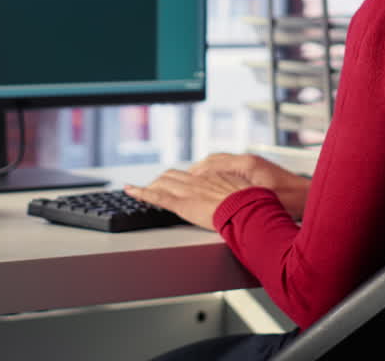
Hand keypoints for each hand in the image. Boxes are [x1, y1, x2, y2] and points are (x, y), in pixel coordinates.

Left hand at [124, 169, 252, 230]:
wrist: (249, 209)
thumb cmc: (252, 204)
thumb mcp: (247, 194)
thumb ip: (239, 194)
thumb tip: (245, 199)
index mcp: (213, 177)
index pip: (192, 175)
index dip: (182, 179)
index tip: (178, 182)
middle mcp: (198, 180)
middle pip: (173, 175)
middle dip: (162, 180)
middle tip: (155, 186)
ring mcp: (188, 191)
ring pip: (163, 183)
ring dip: (151, 186)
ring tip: (141, 191)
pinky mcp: (182, 204)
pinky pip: (157, 197)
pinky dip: (141, 193)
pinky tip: (131, 191)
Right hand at [190, 153, 310, 219]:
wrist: (309, 195)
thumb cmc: (292, 199)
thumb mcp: (263, 201)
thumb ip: (241, 197)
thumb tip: (222, 197)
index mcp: (247, 165)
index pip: (213, 164)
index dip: (196, 173)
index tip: (184, 180)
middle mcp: (247, 161)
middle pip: (213, 161)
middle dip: (196, 171)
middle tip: (181, 181)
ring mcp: (250, 164)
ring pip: (219, 164)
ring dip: (205, 172)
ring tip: (192, 182)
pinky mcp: (254, 171)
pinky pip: (228, 168)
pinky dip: (216, 174)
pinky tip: (212, 184)